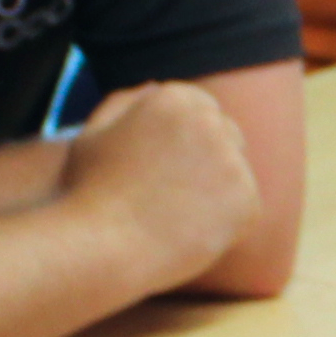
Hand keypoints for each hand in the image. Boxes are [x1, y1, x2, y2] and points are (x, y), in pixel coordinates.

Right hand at [61, 78, 255, 274]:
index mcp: (171, 98)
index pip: (200, 106)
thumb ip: (124, 104)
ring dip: (216, 189)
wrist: (102, 250)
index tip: (164, 168)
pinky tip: (188, 233)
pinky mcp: (247, 200)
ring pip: (236, 171)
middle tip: (171, 195)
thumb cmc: (87, 195)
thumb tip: (155, 86)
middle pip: (226, 133)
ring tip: (172, 216)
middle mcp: (208, 121)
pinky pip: (245, 206)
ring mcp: (231, 160)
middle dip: (206, 160)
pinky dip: (225, 222)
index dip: (183, 140)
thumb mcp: (93, 135)